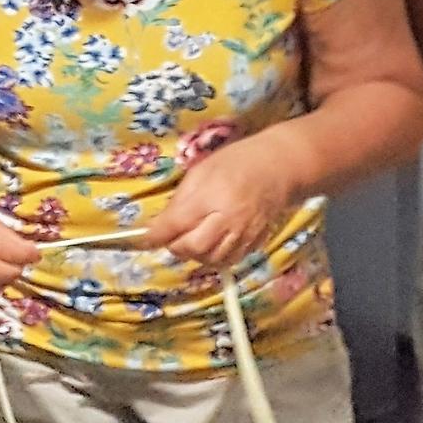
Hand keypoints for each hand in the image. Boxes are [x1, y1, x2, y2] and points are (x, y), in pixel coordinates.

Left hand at [143, 133, 303, 267]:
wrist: (278, 167)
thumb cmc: (236, 162)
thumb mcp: (201, 170)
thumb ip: (180, 198)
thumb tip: (161, 223)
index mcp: (212, 197)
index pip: (176, 224)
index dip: (155, 235)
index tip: (143, 239)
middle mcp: (229, 220)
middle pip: (194, 248)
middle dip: (177, 247)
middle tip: (172, 238)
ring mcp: (244, 234)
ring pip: (212, 259)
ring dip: (195, 255)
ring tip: (192, 239)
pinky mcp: (255, 242)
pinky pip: (230, 260)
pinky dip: (215, 257)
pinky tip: (212, 244)